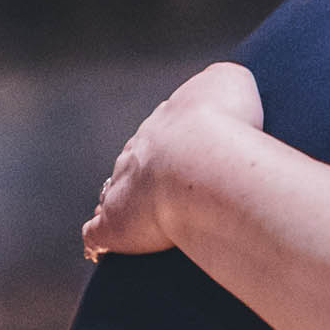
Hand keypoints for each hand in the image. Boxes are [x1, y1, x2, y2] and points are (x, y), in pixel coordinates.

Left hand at [82, 63, 262, 259]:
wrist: (201, 163)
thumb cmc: (225, 125)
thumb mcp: (232, 82)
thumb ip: (222, 81)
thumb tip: (224, 86)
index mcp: (167, 120)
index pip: (164, 130)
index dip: (175, 143)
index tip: (187, 154)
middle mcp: (139, 150)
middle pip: (136, 158)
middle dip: (147, 171)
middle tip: (168, 189)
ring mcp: (122, 186)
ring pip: (115, 191)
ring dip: (125, 202)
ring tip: (138, 218)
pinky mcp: (114, 224)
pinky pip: (98, 233)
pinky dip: (100, 238)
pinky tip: (102, 248)